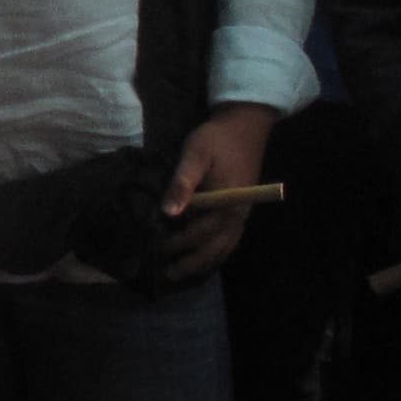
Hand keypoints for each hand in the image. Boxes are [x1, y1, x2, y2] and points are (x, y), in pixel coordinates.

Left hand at [158, 101, 276, 284]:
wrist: (245, 125)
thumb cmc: (216, 138)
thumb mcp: (195, 154)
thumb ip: (182, 183)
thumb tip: (168, 213)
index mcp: (226, 203)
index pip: (199, 233)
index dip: (176, 244)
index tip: (155, 250)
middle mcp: (238, 214)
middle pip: (214, 249)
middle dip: (190, 264)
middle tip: (166, 276)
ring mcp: (242, 215)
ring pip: (224, 249)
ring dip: (203, 264)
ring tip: (181, 275)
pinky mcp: (241, 211)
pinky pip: (230, 241)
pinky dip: (216, 254)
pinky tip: (203, 261)